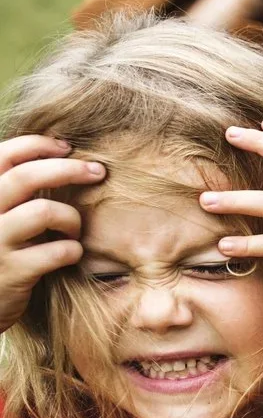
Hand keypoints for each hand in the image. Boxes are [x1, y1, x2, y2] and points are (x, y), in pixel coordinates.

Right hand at [0, 137, 99, 330]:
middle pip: (27, 176)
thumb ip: (14, 190)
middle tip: (98, 171)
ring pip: (45, 211)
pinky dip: (73, 250)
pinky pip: (58, 251)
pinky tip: (70, 255)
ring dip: (72, 219)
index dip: (38, 145)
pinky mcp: (12, 272)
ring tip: (74, 231)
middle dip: (69, 169)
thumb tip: (57, 153)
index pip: (4, 154)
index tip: (68, 147)